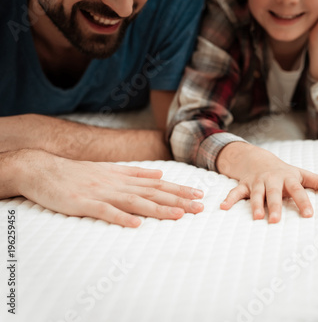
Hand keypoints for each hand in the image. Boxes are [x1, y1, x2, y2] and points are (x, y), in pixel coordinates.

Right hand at [11, 150, 203, 226]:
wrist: (41, 168)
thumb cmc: (77, 172)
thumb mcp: (110, 169)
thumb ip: (135, 173)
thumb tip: (160, 174)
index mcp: (123, 177)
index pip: (158, 184)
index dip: (179, 189)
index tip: (199, 194)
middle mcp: (117, 183)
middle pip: (153, 192)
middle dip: (178, 199)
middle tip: (200, 207)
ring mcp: (101, 193)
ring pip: (135, 201)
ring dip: (158, 208)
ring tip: (179, 215)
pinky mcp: (84, 203)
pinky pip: (105, 211)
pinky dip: (121, 217)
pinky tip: (136, 224)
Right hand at [218, 143, 317, 222]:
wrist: (257, 158)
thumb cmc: (283, 171)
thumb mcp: (301, 174)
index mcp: (287, 178)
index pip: (298, 190)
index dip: (303, 202)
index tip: (308, 215)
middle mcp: (272, 180)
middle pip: (273, 194)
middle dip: (274, 206)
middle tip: (276, 221)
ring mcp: (256, 182)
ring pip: (255, 194)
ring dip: (254, 206)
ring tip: (256, 218)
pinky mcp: (244, 185)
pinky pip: (235, 192)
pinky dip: (229, 199)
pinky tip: (223, 208)